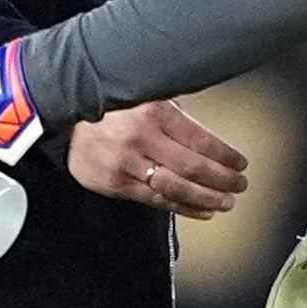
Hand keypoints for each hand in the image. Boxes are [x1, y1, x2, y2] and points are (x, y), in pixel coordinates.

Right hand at [67, 100, 248, 215]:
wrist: (65, 119)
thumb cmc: (113, 107)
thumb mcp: (146, 96)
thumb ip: (176, 115)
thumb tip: (211, 139)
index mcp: (154, 112)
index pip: (200, 139)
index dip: (225, 155)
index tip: (240, 163)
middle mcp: (141, 138)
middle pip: (193, 167)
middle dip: (223, 179)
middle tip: (240, 185)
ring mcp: (127, 163)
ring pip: (176, 188)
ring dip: (207, 198)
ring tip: (226, 202)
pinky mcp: (116, 184)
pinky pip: (156, 200)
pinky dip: (183, 208)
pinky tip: (202, 211)